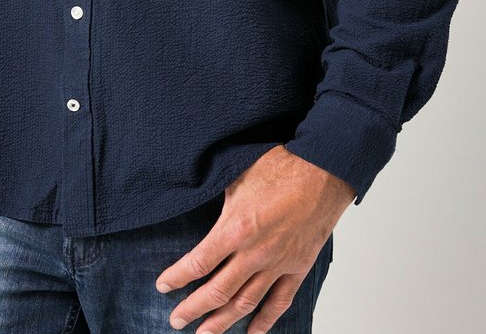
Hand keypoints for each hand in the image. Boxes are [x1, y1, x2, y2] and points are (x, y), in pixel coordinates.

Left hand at [154, 145, 354, 333]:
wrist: (322, 172)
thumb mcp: (237, 173)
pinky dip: (265, 321)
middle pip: (217, 292)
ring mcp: (277, 264)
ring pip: (245, 303)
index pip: (198, 263)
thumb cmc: (280, 167)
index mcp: (236, 228)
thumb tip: (192, 188)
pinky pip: (279, 302)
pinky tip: (251, 332)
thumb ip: (215, 190)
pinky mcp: (297, 268)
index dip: (177, 278)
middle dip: (192, 309)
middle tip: (175, 320)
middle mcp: (255, 253)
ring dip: (222, 322)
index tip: (163, 286)